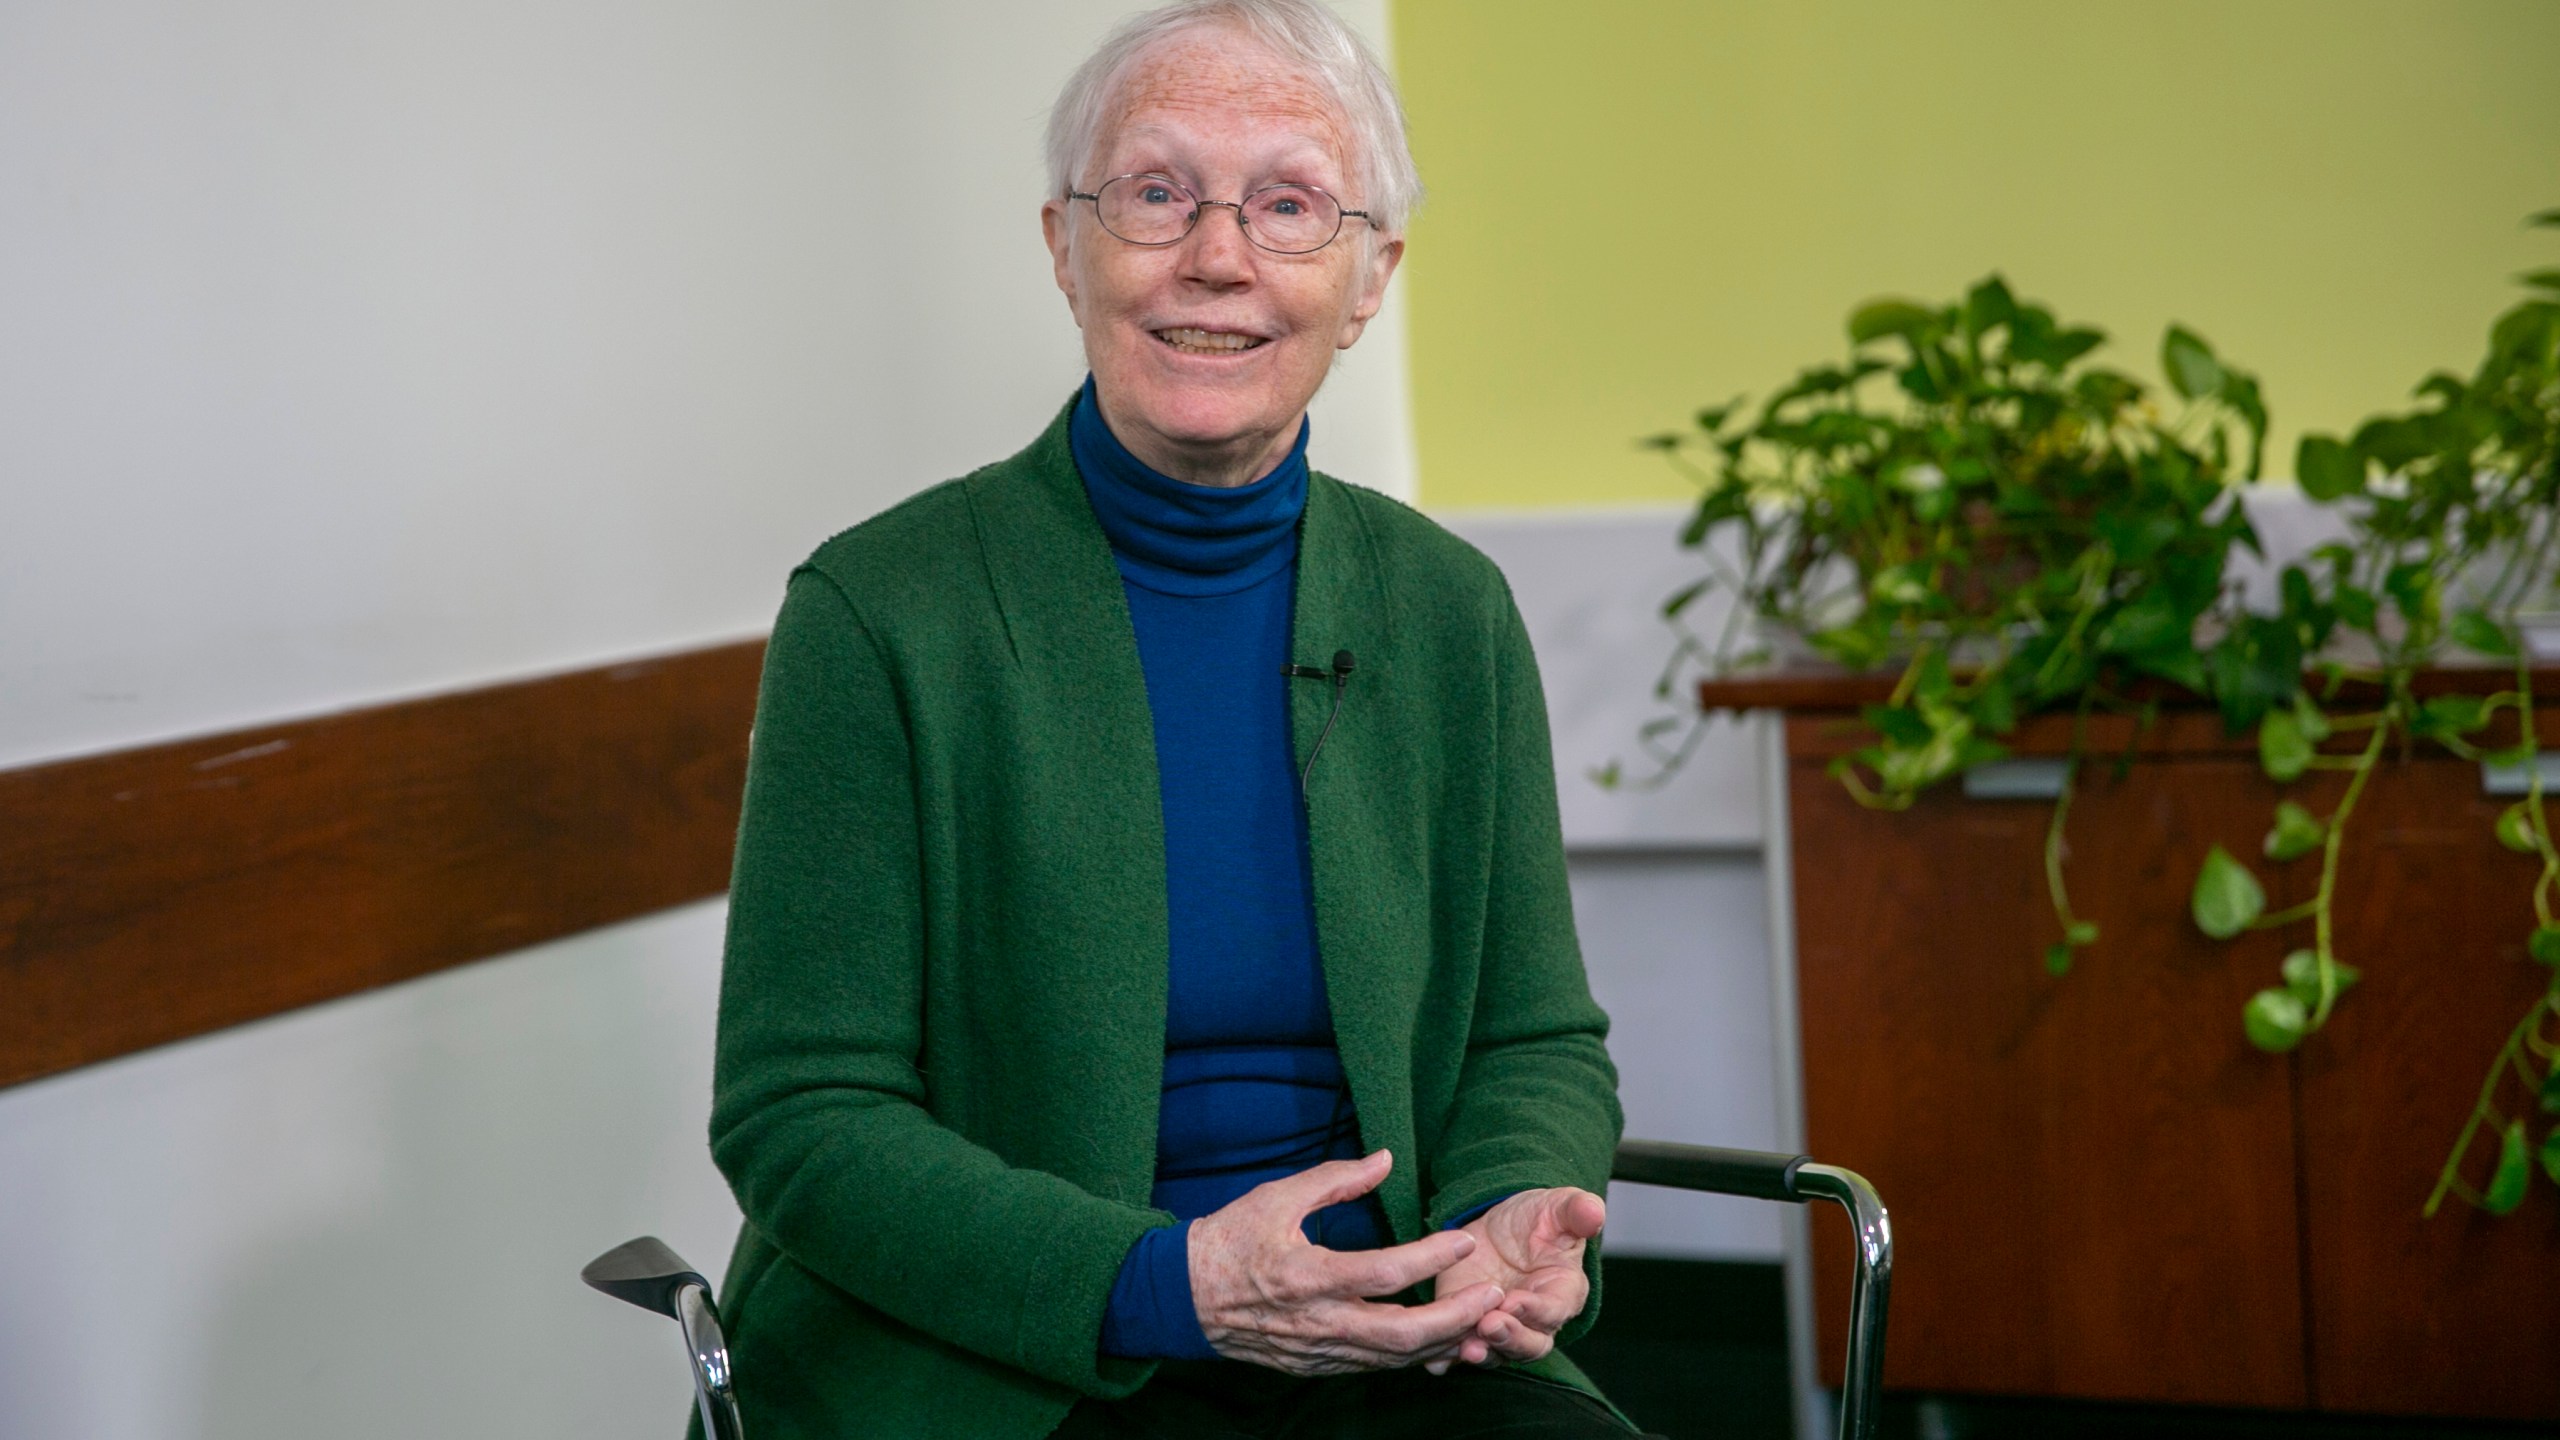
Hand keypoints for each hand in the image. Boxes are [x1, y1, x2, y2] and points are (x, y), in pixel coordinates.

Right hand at [1189, 1150, 1507, 1375]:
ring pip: (1394, 1359)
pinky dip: (1413, 1356)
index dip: (1430, 1258)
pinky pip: (1376, 1368)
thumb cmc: (1230, 1241)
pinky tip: (1441, 1340)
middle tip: (1493, 1295)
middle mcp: (1318, 1322)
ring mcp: (1319, 1351)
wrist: (1185, 1298)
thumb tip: (1385, 1159)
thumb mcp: (1277, 1197)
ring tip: (1481, 1320)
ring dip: (1443, 1341)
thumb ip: (1334, 1178)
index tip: (1463, 1239)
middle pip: (1401, 1332)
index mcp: (1307, 1277)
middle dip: (1455, 1317)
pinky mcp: (1317, 1366)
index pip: (1384, 1274)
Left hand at [1425, 1187, 1604, 1372]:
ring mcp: (1502, 1325)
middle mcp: (1535, 1319)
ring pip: (1498, 1352)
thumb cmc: (1537, 1219)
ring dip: (1484, 1352)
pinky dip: (1450, 1358)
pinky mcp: (1469, 1325)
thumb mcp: (1557, 1207)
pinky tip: (1438, 1360)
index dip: (1537, 1310)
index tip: (1515, 1302)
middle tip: (1489, 1326)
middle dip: (1511, 1338)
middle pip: (1530, 1344)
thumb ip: (1577, 1211)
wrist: (1499, 1226)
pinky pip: (1462, 1349)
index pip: (1555, 1310)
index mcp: (1563, 1292)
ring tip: (1467, 1347)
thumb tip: (1595, 1213)